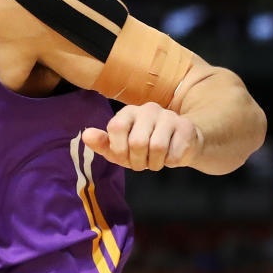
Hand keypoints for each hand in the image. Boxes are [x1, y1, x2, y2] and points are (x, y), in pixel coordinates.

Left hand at [82, 102, 202, 170]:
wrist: (179, 145)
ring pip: (157, 148)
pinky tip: (171, 155)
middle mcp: (149, 109)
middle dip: (138, 161)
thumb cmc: (145, 147)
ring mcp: (169, 116)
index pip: (116, 127)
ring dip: (154, 164)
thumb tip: (86, 135)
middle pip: (137, 142)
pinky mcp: (186, 127)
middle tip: (142, 163)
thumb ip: (102, 143)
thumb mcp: (120, 148)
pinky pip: (174, 154)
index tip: (123, 156)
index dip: (118, 149)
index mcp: (129, 111)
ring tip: (155, 161)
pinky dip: (170, 162)